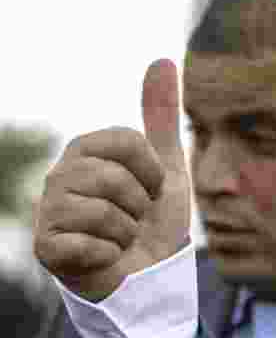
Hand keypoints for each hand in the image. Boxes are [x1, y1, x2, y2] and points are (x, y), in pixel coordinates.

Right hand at [34, 58, 190, 301]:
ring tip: (120, 238)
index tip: (151, 191)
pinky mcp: (46, 248)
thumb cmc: (152, 223)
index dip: (152, 172)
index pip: (127, 141)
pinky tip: (105, 257)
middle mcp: (59, 176)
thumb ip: (161, 118)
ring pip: (104, 212)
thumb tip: (162, 59)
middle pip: (115, 177)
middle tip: (134, 219)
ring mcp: (48, 211)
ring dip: (127, 232)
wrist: (148, 278)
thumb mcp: (166, 169)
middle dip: (140, 206)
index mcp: (85, 152)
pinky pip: (90, 244)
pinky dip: (110, 255)